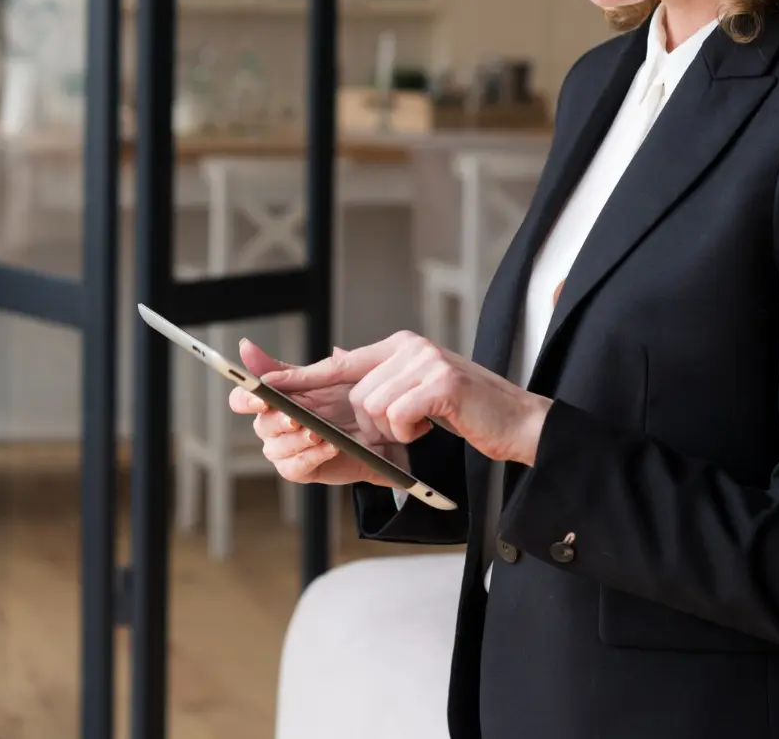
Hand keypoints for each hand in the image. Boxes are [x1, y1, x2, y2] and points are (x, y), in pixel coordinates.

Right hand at [228, 339, 412, 487]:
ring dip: (297, 440)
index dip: (246, 399)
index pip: (243, 399)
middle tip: (296, 418)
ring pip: (275, 449)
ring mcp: (286, 449)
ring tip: (320, 433)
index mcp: (275, 399)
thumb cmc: (350, 399)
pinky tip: (330, 446)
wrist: (383, 426)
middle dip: (278, 421)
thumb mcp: (321, 375)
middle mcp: (275, 425)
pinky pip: (294, 468)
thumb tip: (245, 347)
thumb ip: (283, 368)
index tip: (262, 398)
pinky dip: (311, 457)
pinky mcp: (301, 470)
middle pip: (260, 425)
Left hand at [260, 330, 552, 466]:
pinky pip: (398, 417)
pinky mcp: (442, 383)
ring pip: (373, 408)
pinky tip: (436, 423)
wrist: (519, 423)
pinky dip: (412, 431)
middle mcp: (410, 347)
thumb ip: (375, 383)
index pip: (338, 363)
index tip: (260, 385)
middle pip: (354, 394)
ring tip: (427, 423)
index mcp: (400, 347)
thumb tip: (330, 361)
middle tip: (393, 426)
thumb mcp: (415, 395)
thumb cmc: (466, 414)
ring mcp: (427, 361)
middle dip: (366, 422)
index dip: (299, 376)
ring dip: (395, 430)